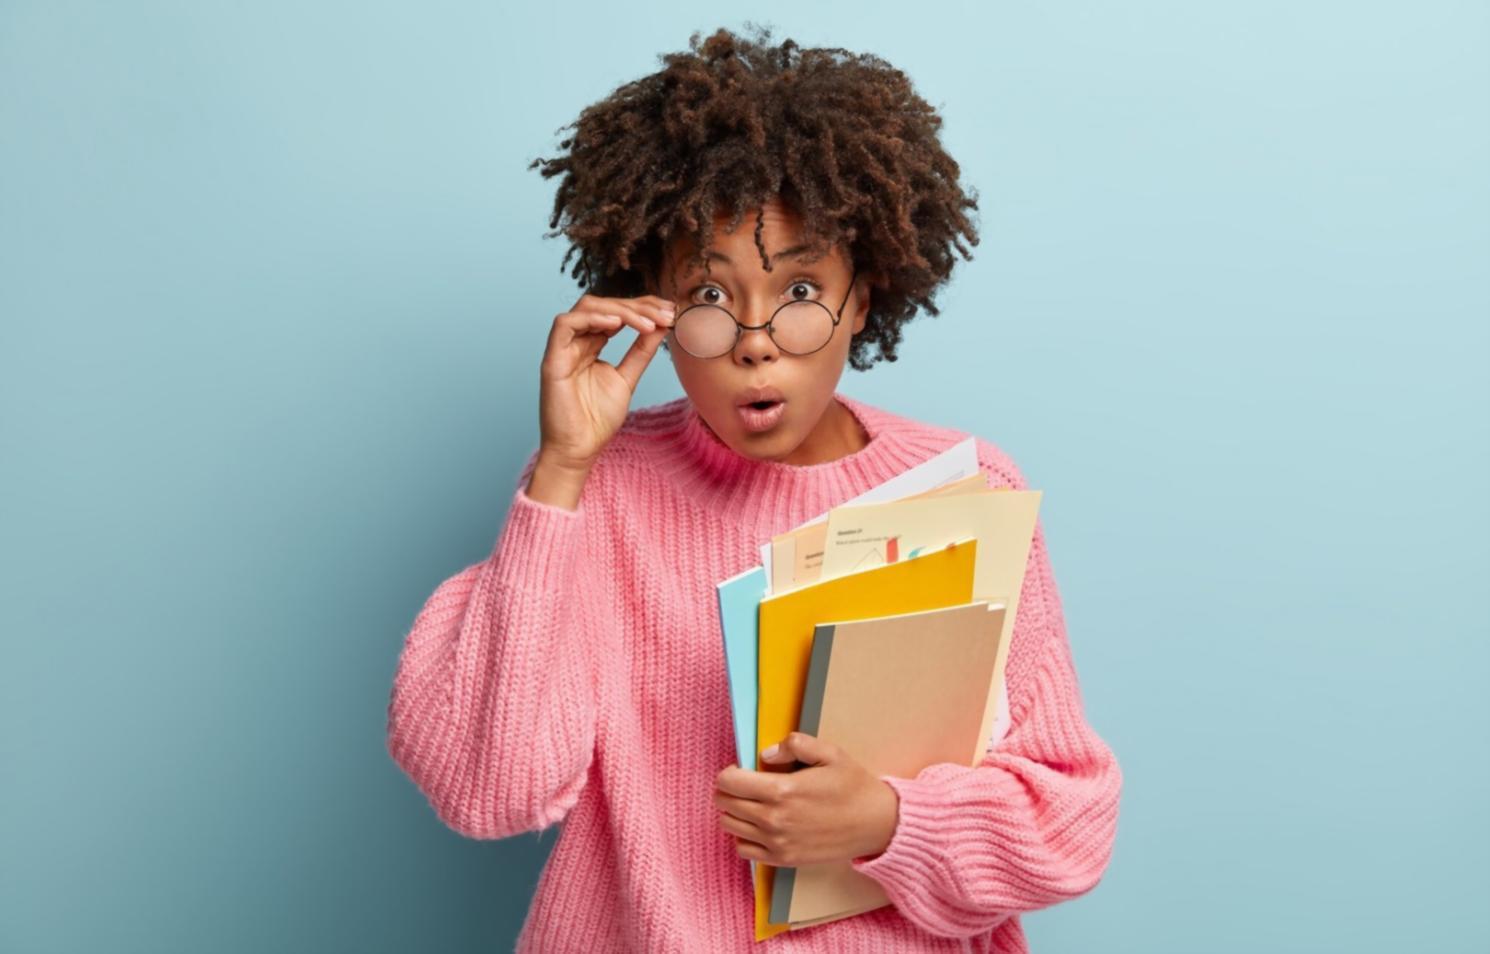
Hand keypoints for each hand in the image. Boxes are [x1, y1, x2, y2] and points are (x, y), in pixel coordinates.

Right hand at [537, 292, 675, 468]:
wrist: (579, 450)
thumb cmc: (596, 420)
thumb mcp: (627, 378)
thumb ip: (640, 351)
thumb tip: (660, 325)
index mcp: (591, 346)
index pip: (615, 313)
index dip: (642, 308)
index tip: (669, 312)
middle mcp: (575, 343)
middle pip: (603, 305)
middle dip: (637, 306)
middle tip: (664, 313)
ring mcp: (562, 350)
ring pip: (586, 308)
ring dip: (620, 309)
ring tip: (647, 322)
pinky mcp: (552, 360)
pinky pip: (564, 325)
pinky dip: (591, 317)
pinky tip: (616, 323)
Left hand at [712, 732, 899, 867]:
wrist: (876, 824)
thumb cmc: (853, 787)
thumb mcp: (829, 753)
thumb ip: (794, 744)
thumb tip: (766, 753)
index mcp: (781, 790)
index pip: (728, 782)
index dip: (728, 772)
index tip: (740, 769)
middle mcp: (773, 819)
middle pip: (724, 804)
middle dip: (728, 790)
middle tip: (744, 784)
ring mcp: (776, 843)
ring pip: (729, 826)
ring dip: (734, 812)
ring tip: (752, 803)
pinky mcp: (783, 859)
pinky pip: (743, 849)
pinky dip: (743, 836)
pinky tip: (758, 826)